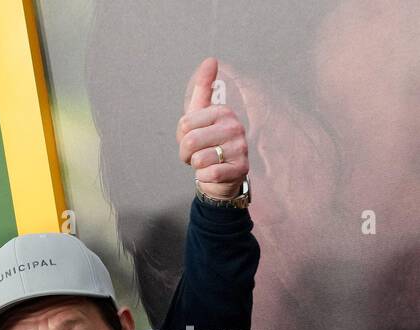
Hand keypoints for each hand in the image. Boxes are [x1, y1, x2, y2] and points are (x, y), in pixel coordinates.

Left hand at [177, 57, 248, 198]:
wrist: (221, 175)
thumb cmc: (207, 143)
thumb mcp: (200, 115)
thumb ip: (203, 88)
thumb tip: (211, 59)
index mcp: (222, 111)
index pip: (184, 125)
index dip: (181, 137)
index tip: (193, 139)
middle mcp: (234, 126)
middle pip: (190, 141)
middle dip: (186, 153)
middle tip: (196, 153)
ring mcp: (240, 147)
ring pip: (198, 159)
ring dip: (195, 165)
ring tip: (206, 162)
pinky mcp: (241, 168)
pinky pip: (209, 173)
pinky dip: (204, 177)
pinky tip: (212, 173)